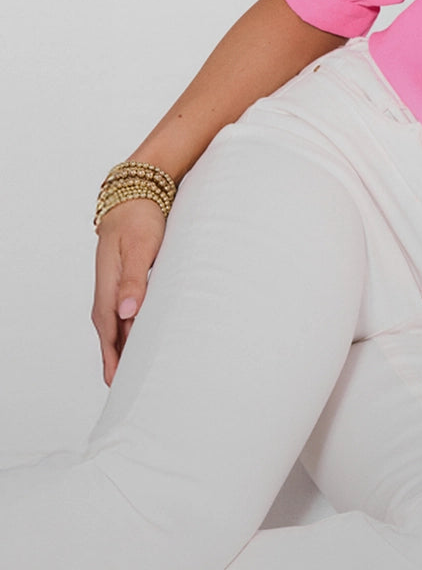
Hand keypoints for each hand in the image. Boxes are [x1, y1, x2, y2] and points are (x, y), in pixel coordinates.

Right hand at [92, 198, 166, 385]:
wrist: (135, 197)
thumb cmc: (139, 221)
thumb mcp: (139, 248)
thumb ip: (134, 280)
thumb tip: (127, 313)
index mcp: (108, 289)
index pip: (109, 334)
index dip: (113, 360)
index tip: (118, 385)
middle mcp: (109, 293)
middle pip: (112, 336)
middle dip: (119, 362)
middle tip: (130, 391)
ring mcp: (117, 288)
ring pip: (120, 327)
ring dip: (127, 348)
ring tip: (139, 374)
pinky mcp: (128, 283)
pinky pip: (128, 314)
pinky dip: (135, 330)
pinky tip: (145, 339)